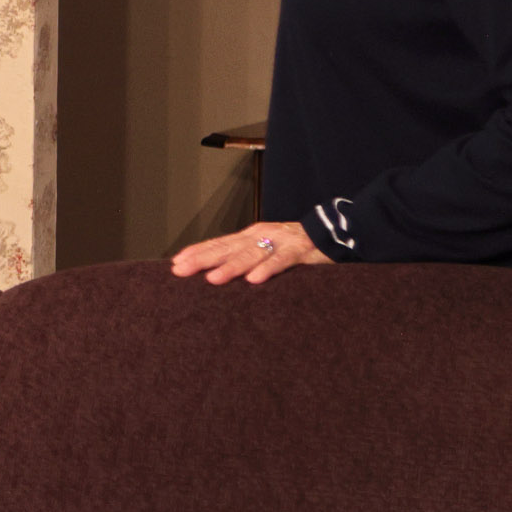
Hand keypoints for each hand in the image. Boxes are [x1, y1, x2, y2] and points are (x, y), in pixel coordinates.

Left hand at [169, 219, 333, 284]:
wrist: (335, 232)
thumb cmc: (297, 246)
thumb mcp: (267, 249)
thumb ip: (247, 257)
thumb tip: (219, 272)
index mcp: (251, 236)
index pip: (218, 244)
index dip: (197, 252)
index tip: (175, 264)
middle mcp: (261, 235)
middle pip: (227, 248)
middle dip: (202, 260)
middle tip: (180, 271)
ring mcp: (280, 241)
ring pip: (251, 255)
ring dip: (231, 267)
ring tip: (212, 279)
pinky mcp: (300, 251)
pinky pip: (281, 261)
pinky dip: (267, 269)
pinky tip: (254, 280)